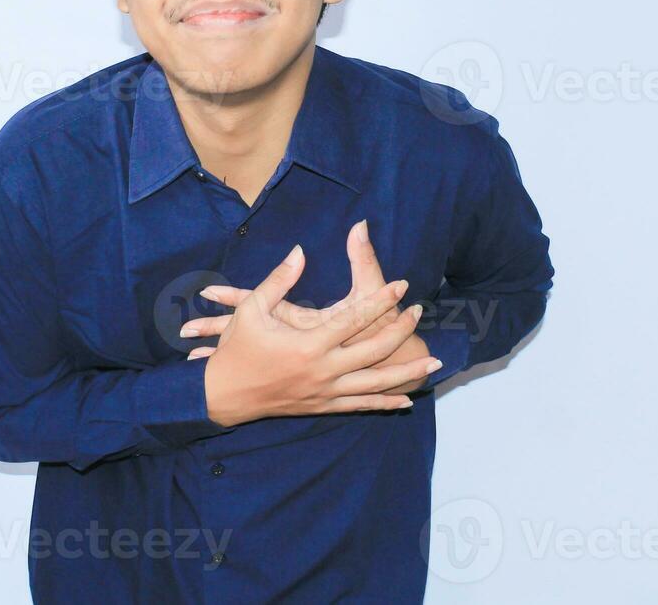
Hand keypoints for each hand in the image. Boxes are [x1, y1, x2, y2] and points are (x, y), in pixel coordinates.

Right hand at [195, 243, 436, 426]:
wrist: (224, 396)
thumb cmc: (238, 349)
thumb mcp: (252, 309)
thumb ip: (279, 279)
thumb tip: (300, 251)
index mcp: (308, 345)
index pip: (355, 318)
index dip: (381, 299)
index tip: (401, 285)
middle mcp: (322, 370)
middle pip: (374, 350)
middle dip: (401, 331)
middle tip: (419, 313)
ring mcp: (325, 391)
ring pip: (375, 383)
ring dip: (406, 372)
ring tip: (433, 362)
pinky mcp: (323, 405)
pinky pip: (360, 405)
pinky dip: (385, 403)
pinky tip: (406, 401)